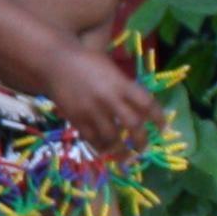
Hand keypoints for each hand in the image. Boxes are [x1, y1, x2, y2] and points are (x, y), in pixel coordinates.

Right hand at [42, 41, 164, 156]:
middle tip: (143, 147)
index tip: (162, 127)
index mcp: (120, 84)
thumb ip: (125, 84)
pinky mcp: (77, 119)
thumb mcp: (110, 66)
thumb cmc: (85, 60)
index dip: (158, 118)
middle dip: (141, 140)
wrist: (54, 62)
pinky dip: (100, 147)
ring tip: (124, 156)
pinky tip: (105, 151)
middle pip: (133, 125)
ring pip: (112, 137)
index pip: (147, 104)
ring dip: (121, 149)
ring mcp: (92, 111)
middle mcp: (109, 99)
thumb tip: (141, 102)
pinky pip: (92, 139)